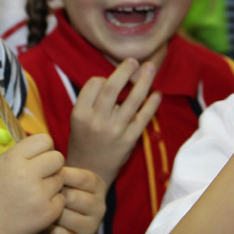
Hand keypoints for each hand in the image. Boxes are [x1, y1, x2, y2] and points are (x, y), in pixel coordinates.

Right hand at [0, 133, 66, 233]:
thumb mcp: (0, 166)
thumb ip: (23, 155)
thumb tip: (49, 147)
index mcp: (12, 158)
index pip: (44, 139)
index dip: (43, 149)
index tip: (36, 160)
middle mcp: (26, 173)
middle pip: (58, 158)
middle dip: (52, 166)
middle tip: (39, 177)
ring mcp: (39, 194)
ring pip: (61, 179)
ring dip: (51, 186)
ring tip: (32, 195)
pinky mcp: (47, 212)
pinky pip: (61, 199)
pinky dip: (52, 204)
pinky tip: (35, 208)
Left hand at [47, 166, 106, 233]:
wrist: (43, 218)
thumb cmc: (51, 190)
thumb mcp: (56, 177)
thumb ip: (57, 171)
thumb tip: (49, 165)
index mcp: (97, 185)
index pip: (82, 178)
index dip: (61, 176)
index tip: (46, 175)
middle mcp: (99, 206)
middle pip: (73, 197)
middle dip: (53, 196)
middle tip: (40, 196)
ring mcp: (92, 225)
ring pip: (66, 216)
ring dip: (50, 214)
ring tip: (41, 211)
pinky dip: (52, 232)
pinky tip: (46, 227)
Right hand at [67, 58, 159, 185]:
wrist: (88, 172)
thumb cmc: (82, 142)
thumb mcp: (77, 121)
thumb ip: (92, 102)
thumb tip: (115, 80)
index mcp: (80, 114)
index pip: (94, 84)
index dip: (103, 78)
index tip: (108, 80)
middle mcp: (96, 121)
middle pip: (113, 88)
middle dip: (125, 70)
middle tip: (134, 61)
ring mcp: (114, 130)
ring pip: (132, 100)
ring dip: (143, 81)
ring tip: (150, 69)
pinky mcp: (129, 140)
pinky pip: (143, 117)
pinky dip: (152, 104)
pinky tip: (157, 95)